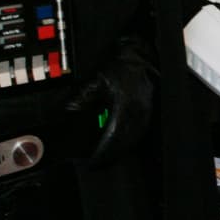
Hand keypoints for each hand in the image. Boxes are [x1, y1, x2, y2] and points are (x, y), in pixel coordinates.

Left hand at [66, 35, 157, 168]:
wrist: (142, 56)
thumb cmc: (123, 67)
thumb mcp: (98, 80)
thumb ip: (83, 97)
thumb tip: (70, 109)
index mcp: (125, 107)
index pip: (113, 137)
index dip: (102, 152)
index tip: (93, 160)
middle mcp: (138, 113)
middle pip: (124, 143)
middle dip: (111, 155)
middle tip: (99, 163)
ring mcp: (146, 113)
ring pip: (133, 139)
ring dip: (121, 150)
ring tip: (109, 157)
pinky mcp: (149, 111)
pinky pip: (139, 132)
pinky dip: (129, 141)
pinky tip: (122, 144)